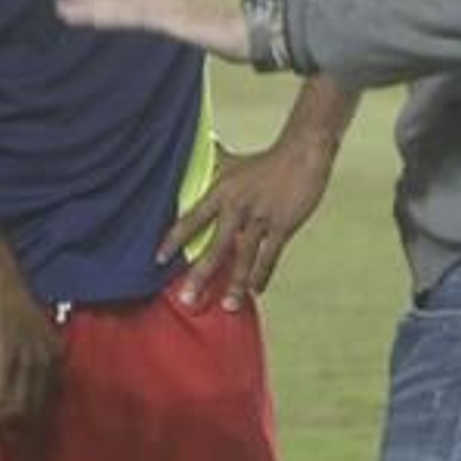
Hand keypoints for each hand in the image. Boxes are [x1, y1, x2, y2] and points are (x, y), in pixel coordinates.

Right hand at [0, 271, 62, 443]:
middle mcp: (47, 361)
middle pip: (38, 409)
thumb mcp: (34, 331)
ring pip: (20, 408)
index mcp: (57, 355)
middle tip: (15, 452)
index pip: (52, 399)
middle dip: (27, 434)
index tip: (32, 441)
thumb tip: (31, 378)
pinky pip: (0, 399)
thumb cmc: (10, 302)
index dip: (41, 422)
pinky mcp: (5, 360)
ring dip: (9, 431)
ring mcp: (27, 362)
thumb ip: (37, 353)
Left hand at [56, 0, 249, 61]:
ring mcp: (172, 7)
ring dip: (95, 6)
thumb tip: (171, 28)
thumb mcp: (199, 27)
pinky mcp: (177, 21)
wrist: (262, 31)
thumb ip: (180, 25)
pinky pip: (141, 18)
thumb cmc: (235, 32)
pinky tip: (99, 19)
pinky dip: (117, 16)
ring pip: (125, 4)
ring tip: (68, 9)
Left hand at [161, 133, 335, 311]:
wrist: (301, 154)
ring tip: (227, 306)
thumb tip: (194, 155)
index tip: (159, 260)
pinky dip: (262, 275)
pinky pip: (270, 256)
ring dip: (235, 284)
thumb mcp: (232, 161)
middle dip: (200, 275)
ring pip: (244, 257)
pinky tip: (256, 290)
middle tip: (187, 299)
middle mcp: (236, 207)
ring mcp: (260, 218)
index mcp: (221, 192)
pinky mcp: (282, 226)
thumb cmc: (265, 160)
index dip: (173, 240)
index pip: (191, 219)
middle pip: (215, 246)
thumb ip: (211, 164)